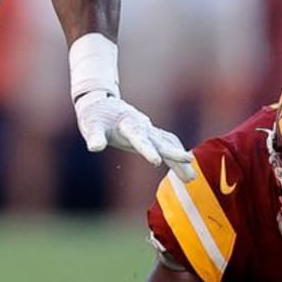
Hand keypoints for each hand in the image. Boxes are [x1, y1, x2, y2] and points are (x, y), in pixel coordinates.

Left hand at [74, 91, 193, 177]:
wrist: (102, 104)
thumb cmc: (95, 116)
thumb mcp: (90, 125)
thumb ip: (94, 136)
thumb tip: (95, 147)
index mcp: (126, 124)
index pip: (138, 138)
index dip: (147, 149)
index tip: (156, 161)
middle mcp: (141, 127)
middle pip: (160, 141)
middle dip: (174, 152)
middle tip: (188, 162)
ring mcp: (148, 130)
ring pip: (167, 142)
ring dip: (179, 157)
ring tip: (191, 177)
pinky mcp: (150, 134)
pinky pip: (167, 142)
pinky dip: (177, 151)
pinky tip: (186, 167)